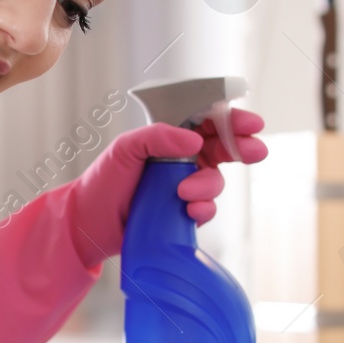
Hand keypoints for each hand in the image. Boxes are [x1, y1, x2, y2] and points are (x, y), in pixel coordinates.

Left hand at [68, 109, 266, 265]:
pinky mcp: (183, 212)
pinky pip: (207, 208)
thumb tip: (194, 140)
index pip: (208, 121)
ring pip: (216, 180)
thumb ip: (157, 136)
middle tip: (254, 151)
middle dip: (242, 148)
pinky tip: (189, 211)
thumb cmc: (104, 180)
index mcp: (170, 136)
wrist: (89, 223)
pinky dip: (203, 208)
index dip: (232, 120)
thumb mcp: (125, 149)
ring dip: (208, 185)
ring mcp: (185, 185)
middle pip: (223, 148)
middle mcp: (182, 159)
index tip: (251, 124)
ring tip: (183, 193)